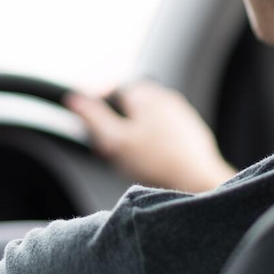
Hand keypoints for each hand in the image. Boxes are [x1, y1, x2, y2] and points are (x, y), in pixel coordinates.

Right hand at [65, 80, 234, 192]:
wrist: (198, 182)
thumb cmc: (158, 163)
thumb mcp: (115, 141)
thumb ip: (93, 117)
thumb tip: (75, 99)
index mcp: (145, 95)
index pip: (112, 91)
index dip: (98, 109)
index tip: (95, 130)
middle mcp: (165, 98)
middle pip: (130, 106)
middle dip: (117, 125)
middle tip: (111, 149)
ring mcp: (181, 113)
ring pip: (147, 119)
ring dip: (134, 134)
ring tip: (131, 159)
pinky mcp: (191, 131)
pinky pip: (164, 132)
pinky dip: (153, 143)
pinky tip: (152, 162)